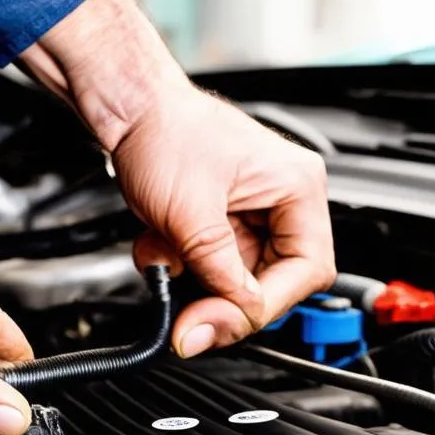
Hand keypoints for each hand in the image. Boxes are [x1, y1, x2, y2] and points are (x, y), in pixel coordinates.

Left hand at [115, 84, 335, 357]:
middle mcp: (284, 203)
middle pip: (273, 283)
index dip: (264, 304)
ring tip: (166, 259)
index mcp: (298, 188)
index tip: (224, 321)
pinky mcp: (223, 225)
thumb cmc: (165, 132)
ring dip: (196, 283)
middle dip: (224, 299)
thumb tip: (222, 324)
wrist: (128, 109)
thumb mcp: (192, 217)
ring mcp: (253, 216)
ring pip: (237, 282)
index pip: (306, 271)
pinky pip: (212, 269)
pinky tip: (160, 247)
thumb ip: (216, 277)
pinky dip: (183, 268)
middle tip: (189, 319)